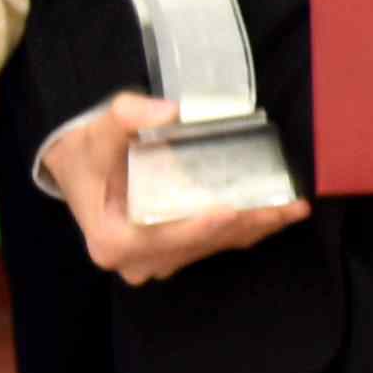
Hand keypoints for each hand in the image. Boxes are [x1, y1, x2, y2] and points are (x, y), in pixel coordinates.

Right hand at [33, 88, 303, 286]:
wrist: (81, 167)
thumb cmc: (90, 151)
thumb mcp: (101, 128)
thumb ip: (128, 115)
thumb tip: (170, 112)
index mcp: (111, 239)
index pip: (156, 239)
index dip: (194, 229)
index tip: (229, 212)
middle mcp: (134, 260)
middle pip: (194, 245)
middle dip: (239, 226)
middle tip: (281, 208)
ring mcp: (156, 260)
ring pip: (210, 247)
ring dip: (252, 229)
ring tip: (291, 209)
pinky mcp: (174, 253)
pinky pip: (214, 244)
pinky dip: (246, 229)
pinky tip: (281, 214)